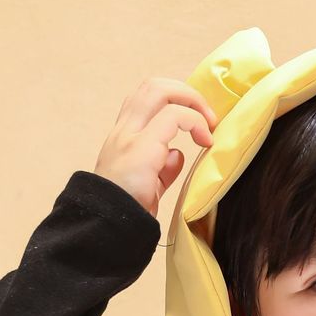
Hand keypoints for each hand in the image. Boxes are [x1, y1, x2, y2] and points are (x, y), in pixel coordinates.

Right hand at [93, 75, 218, 216]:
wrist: (107, 229)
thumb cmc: (127, 212)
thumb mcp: (149, 187)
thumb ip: (163, 168)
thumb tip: (178, 154)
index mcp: (123, 138)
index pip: (145, 101)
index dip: (175, 102)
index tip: (198, 125)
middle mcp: (123, 131)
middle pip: (152, 86)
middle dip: (186, 93)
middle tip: (209, 118)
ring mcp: (129, 136)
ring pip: (158, 90)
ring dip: (191, 101)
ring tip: (209, 126)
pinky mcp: (141, 147)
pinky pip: (174, 116)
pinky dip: (195, 122)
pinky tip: (205, 141)